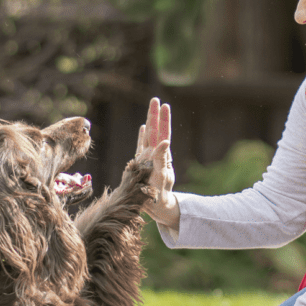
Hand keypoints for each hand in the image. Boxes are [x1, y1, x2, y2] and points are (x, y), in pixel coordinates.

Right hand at [136, 98, 179, 229]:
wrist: (155, 205)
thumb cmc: (159, 192)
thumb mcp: (162, 175)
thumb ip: (162, 158)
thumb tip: (165, 141)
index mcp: (160, 155)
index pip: (163, 133)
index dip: (164, 119)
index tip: (165, 105)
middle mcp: (154, 154)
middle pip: (155, 130)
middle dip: (155, 115)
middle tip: (156, 99)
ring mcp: (147, 158)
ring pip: (148, 136)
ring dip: (150, 122)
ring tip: (151, 110)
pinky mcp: (140, 163)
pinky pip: (141, 146)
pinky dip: (141, 136)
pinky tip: (142, 127)